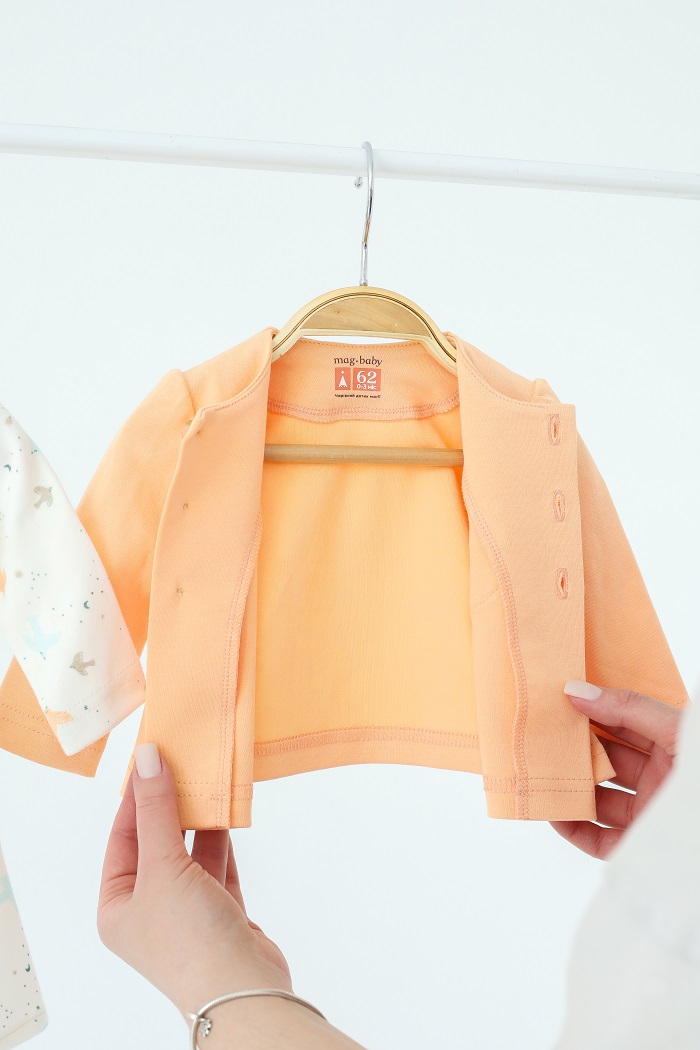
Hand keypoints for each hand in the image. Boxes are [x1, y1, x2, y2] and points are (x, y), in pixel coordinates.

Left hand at [97, 743, 293, 1020]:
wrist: (242, 991)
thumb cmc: (188, 940)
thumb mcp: (162, 866)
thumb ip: (157, 811)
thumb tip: (147, 759)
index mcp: (118, 906)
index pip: (122, 839)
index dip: (136, 798)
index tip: (152, 759)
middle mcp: (149, 909)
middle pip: (157, 844)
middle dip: (171, 806)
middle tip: (183, 763)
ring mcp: (186, 912)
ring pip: (190, 853)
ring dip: (200, 820)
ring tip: (208, 780)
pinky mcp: (221, 913)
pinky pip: (217, 866)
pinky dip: (223, 840)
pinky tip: (228, 813)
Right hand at [550, 680, 683, 859]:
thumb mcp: (676, 731)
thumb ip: (628, 709)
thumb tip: (576, 690)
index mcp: (672, 746)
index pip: (622, 722)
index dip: (592, 708)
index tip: (557, 697)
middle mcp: (658, 779)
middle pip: (605, 759)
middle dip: (573, 747)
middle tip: (539, 732)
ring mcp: (648, 815)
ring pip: (597, 799)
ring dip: (568, 786)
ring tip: (538, 771)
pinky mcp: (639, 849)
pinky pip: (598, 839)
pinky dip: (572, 827)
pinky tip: (553, 811)